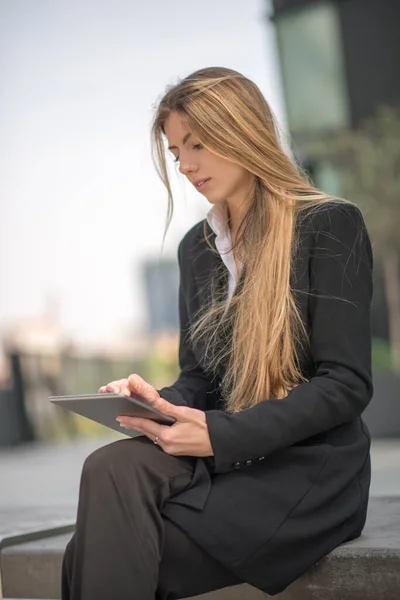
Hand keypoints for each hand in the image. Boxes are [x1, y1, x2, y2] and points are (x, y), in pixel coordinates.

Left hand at [99, 374, 213, 457]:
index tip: (119, 416)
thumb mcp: (185, 413)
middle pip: (146, 433)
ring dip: (142, 429)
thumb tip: (152, 401)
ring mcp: (170, 450)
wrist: (218, 441)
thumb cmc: (204, 425)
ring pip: (152, 437)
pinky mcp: (175, 451)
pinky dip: (152, 433)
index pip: (145, 426)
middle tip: (120, 419)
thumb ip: (167, 408)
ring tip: (131, 423)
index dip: (131, 420)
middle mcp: (166, 446)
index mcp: (167, 436)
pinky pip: (159, 441)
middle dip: (133, 425)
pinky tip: (149, 429)